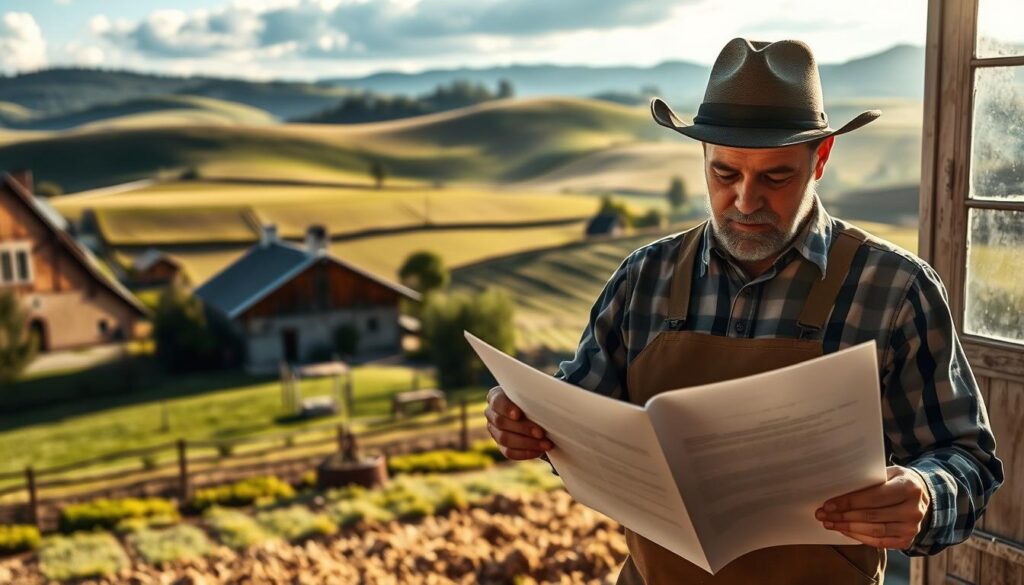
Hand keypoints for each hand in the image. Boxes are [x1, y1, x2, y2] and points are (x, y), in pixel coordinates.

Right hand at [484, 385, 553, 459]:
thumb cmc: (534, 400)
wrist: (536, 415)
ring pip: (505, 439)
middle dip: (523, 428)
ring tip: (545, 444)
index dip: (507, 409)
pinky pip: (509, 452)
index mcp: (496, 397)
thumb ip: (534, 396)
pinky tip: (538, 451)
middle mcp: (492, 414)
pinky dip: (525, 453)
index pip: (497, 402)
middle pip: (502, 422)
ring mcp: (495, 431)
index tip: (518, 414)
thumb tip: (549, 399)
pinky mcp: (501, 446)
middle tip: (541, 433)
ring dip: (527, 443)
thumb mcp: (533, 396)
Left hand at [816, 465, 930, 548]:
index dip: (848, 502)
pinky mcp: (907, 540)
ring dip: (847, 528)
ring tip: (829, 523)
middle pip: (871, 516)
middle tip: (822, 515)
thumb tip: (836, 487)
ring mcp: (912, 528)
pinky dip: (859, 537)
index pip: (873, 497)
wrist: (922, 496)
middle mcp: (914, 510)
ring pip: (874, 531)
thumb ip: (868, 479)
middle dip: (843, 516)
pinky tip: (844, 530)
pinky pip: (879, 542)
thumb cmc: (897, 481)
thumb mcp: (888, 473)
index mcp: (909, 487)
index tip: (828, 504)